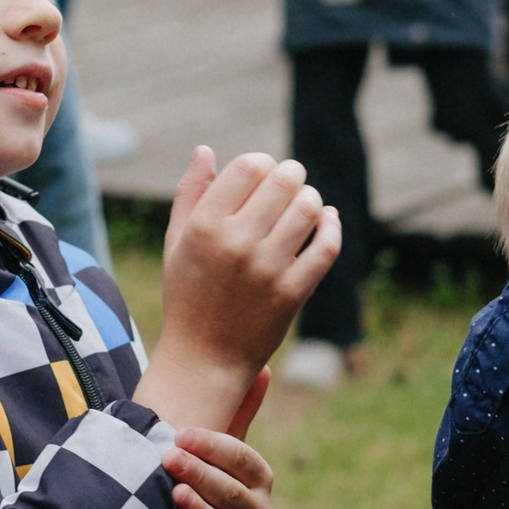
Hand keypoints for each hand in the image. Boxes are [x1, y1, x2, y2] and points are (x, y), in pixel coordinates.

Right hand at [136, 148, 342, 430]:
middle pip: (284, 180)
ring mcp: (266, 269)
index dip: (264, 163)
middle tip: (291, 182)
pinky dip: (332, 225)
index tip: (264, 175)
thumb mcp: (176, 242)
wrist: (204, 358)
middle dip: (292, 174)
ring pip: (308, 208)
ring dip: (311, 199)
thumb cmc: (188, 294)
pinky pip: (326, 246)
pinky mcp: (292, 293)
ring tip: (304, 205)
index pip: (250, 166)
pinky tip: (327, 219)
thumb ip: (189, 193)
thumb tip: (205, 150)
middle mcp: (235, 243)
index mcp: (204, 225)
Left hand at [168, 372, 276, 508]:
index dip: (213, 446)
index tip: (181, 433)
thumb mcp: (226, 450)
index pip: (243, 459)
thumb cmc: (213, 481)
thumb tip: (262, 368)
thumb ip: (241, 412)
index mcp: (261, 478)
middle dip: (200, 473)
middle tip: (167, 457)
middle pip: (232, 493)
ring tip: (172, 492)